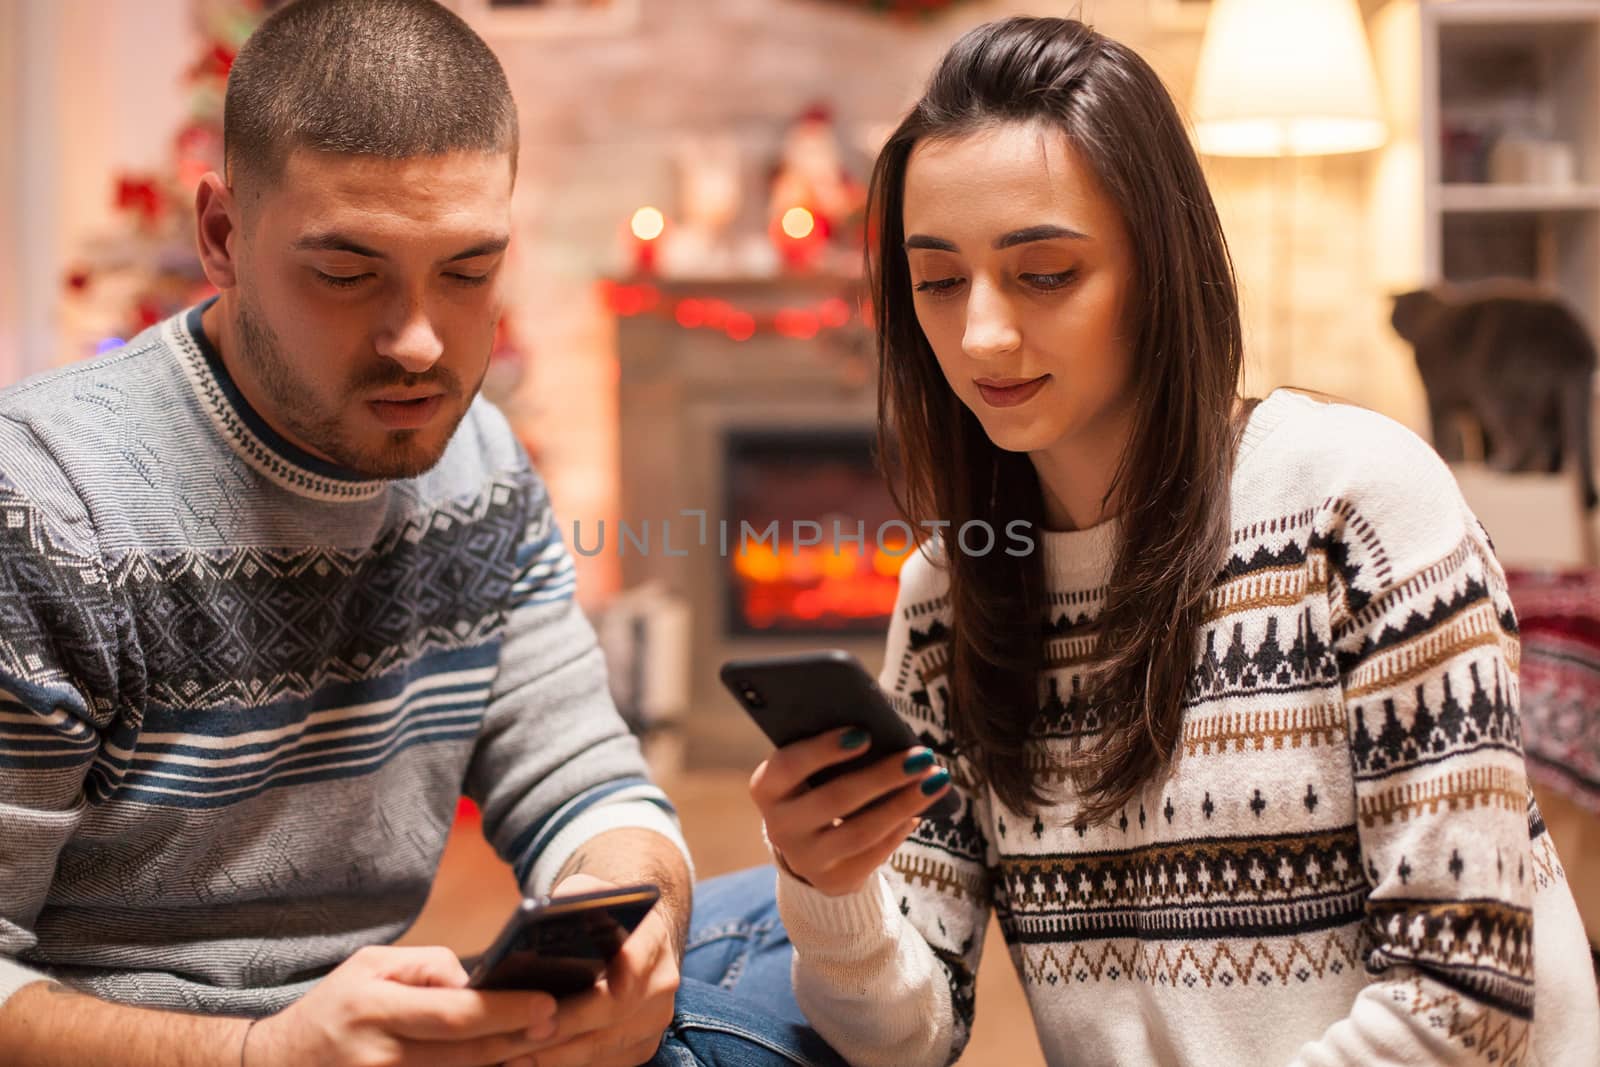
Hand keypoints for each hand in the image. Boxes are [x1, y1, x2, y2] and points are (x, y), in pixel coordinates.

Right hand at [245, 944, 556, 1066]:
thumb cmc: (334, 1009)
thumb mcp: (370, 966)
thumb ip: (428, 966)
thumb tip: (477, 982)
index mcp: (375, 1008)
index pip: (456, 1014)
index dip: (508, 1010)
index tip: (547, 1002)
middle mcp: (380, 1056)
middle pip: (468, 1055)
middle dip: (519, 1040)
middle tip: (558, 1022)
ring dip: (503, 1064)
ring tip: (534, 1045)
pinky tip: (501, 1062)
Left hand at [505, 872, 678, 1066]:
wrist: (631, 943)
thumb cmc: (598, 918)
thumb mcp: (588, 893)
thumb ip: (572, 897)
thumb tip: (541, 913)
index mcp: (651, 937)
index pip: (640, 952)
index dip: (625, 969)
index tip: (601, 987)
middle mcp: (662, 981)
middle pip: (615, 1010)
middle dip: (567, 1025)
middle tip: (524, 1033)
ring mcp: (656, 1019)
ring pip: (607, 1046)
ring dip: (559, 1056)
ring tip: (511, 1057)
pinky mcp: (643, 1047)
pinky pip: (606, 1065)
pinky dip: (567, 1066)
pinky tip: (529, 1064)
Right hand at [750, 727, 951, 895]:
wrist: (808, 843)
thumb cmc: (815, 785)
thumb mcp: (810, 768)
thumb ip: (833, 747)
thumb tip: (883, 730)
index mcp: (766, 788)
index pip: (789, 766)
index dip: (823, 750)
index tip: (864, 734)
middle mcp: (780, 826)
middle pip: (835, 799)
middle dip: (883, 775)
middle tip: (922, 755)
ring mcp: (805, 858)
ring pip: (860, 831)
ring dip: (903, 804)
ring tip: (935, 779)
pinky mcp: (832, 881)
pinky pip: (873, 854)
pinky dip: (899, 829)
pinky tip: (921, 809)